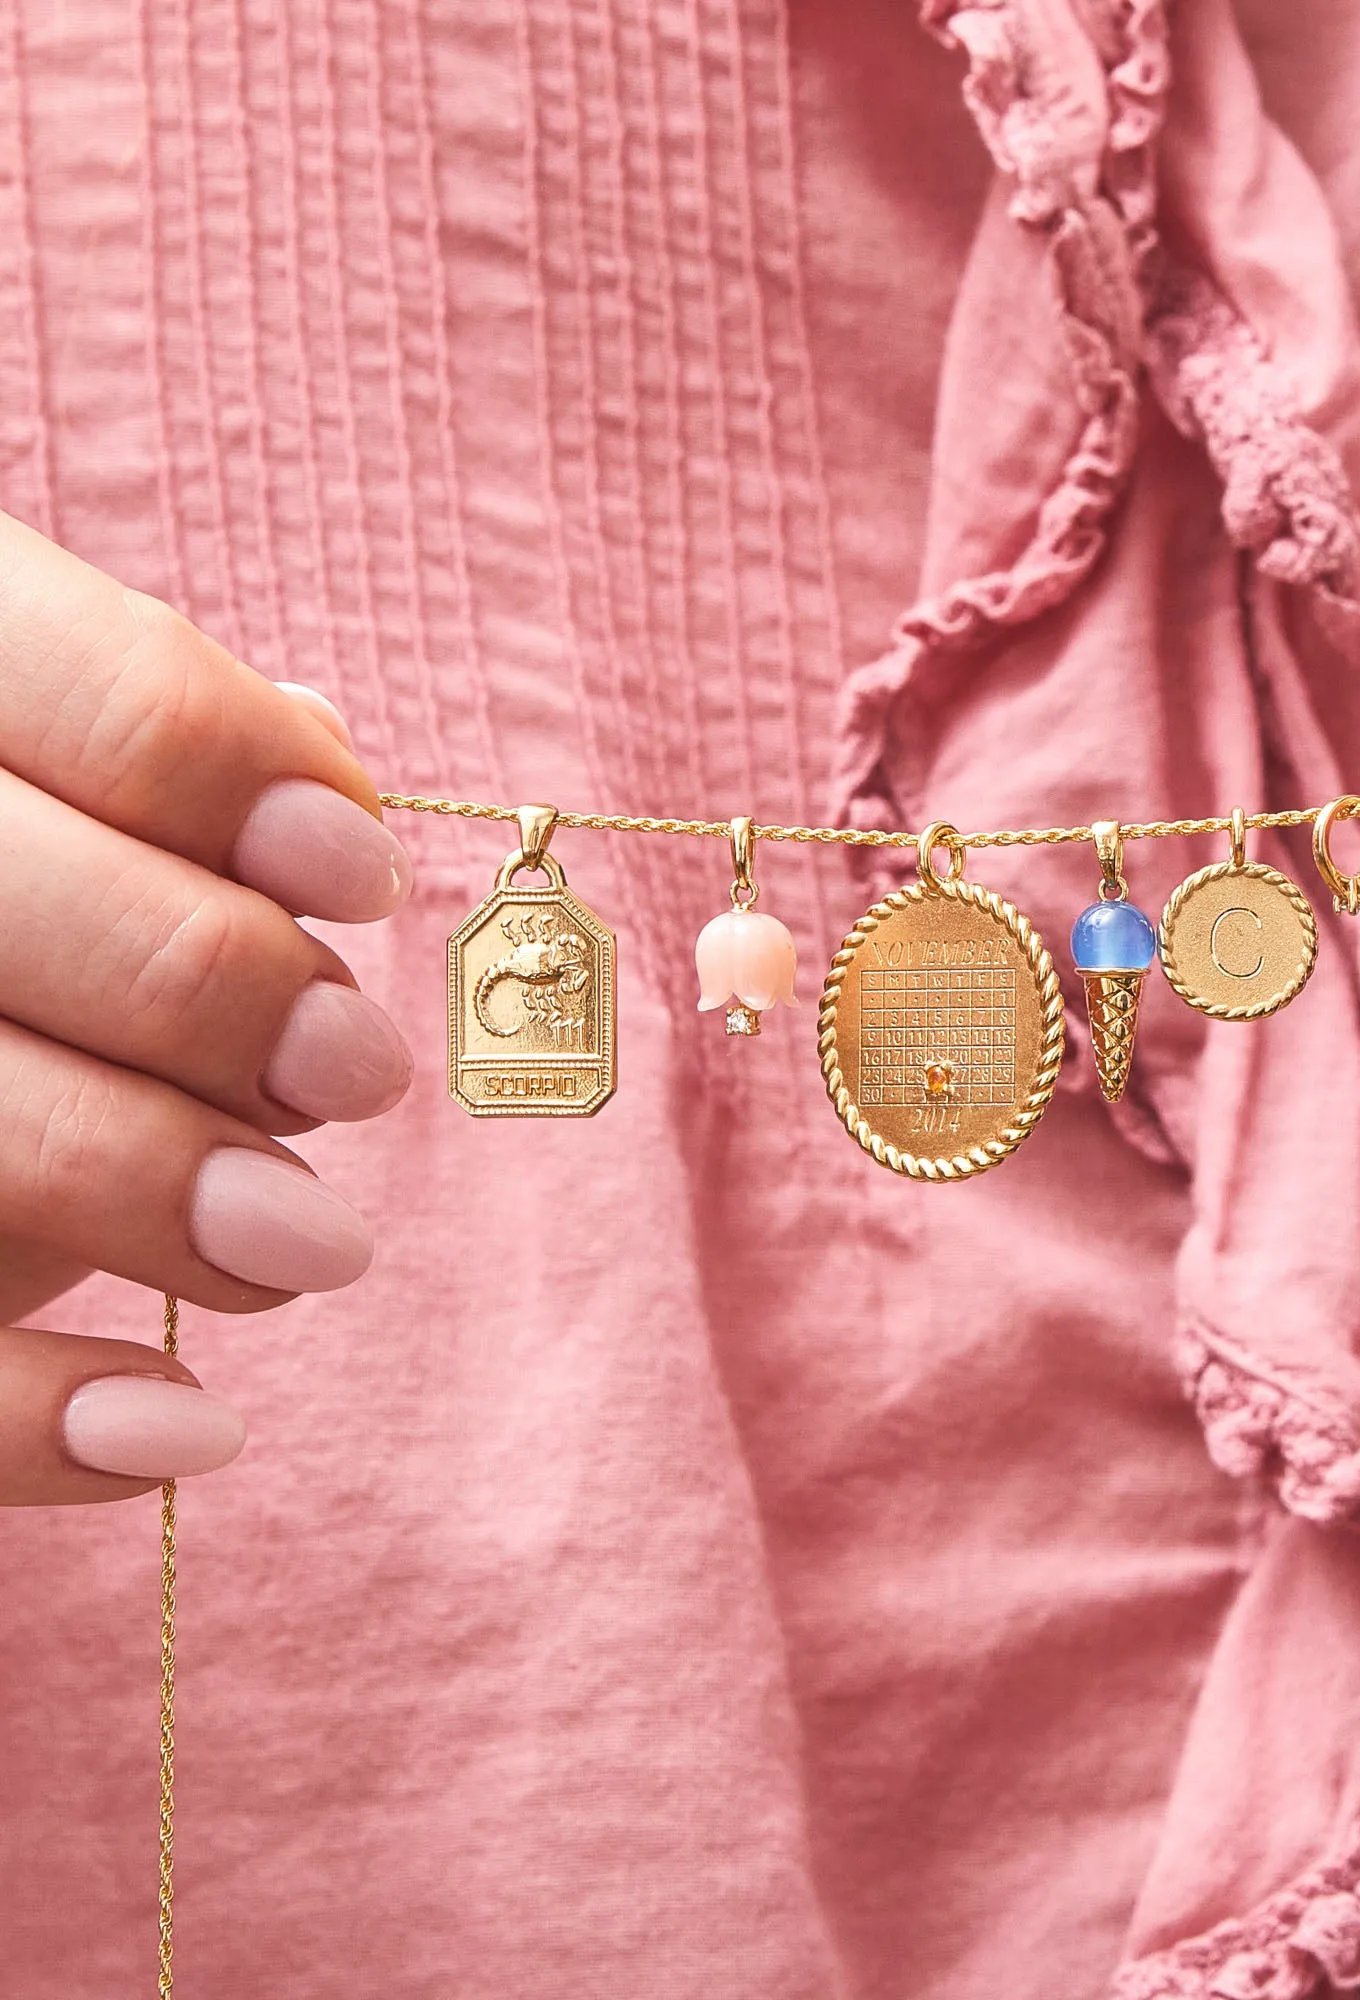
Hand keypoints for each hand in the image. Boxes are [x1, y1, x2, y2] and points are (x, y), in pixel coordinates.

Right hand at [0, 514, 412, 1505]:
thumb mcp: (13, 753)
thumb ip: (136, 752)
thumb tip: (315, 751)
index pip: (67, 680)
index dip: (234, 777)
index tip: (359, 876)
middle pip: (3, 901)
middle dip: (218, 991)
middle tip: (360, 1069)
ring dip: (156, 1188)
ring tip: (318, 1245)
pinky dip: (25, 1421)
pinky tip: (182, 1426)